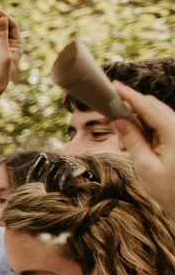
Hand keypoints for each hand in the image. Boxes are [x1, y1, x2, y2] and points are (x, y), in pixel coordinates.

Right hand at [111, 83, 174, 213]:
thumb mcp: (145, 166)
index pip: (148, 107)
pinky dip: (144, 130)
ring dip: (135, 123)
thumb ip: (133, 141)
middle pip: (152, 107)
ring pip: (155, 116)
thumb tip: (120, 121)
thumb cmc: (169, 190)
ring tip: (121, 142)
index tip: (114, 85)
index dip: (129, 95)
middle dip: (128, 109)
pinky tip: (133, 144)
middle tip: (106, 116)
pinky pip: (160, 126)